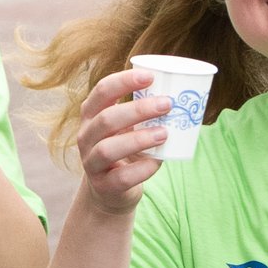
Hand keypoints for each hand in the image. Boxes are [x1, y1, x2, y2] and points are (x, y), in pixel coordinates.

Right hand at [71, 68, 168, 214]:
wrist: (109, 191)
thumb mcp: (127, 127)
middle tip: (167, 104)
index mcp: (91, 115)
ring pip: (108, 149)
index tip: (150, 77)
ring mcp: (91, 163)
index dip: (123, 81)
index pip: (102, 91)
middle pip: (106, 119)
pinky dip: (142, 169)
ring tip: (164, 133)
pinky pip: (121, 177)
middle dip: (138, 110)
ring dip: (139, 139)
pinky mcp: (103, 186)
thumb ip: (143, 113)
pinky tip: (158, 161)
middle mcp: (86, 136)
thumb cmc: (124, 149)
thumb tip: (181, 96)